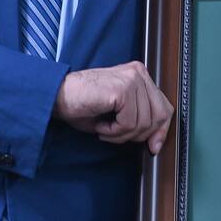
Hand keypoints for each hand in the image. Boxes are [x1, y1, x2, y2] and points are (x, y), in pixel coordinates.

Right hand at [53, 61, 173, 154]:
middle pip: (159, 116)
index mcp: (139, 76)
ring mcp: (132, 79)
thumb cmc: (82, 105)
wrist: (55, 97)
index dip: (161, 130)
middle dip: (139, 135)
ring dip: (122, 134)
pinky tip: (101, 125)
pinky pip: (129, 123)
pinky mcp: (123, 89)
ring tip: (105, 128)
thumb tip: (157, 144)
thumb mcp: (118, 115)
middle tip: (116, 134)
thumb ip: (140, 122)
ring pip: (143, 123)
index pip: (165, 107)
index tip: (153, 147)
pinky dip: (114, 131)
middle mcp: (139, 73)